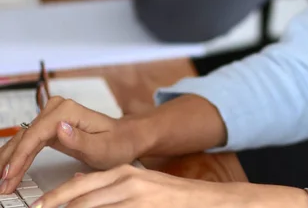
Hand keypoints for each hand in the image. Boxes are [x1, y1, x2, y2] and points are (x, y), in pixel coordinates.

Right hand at [0, 97, 140, 193]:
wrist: (125, 138)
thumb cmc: (117, 142)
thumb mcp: (102, 147)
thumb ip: (79, 139)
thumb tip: (59, 128)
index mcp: (69, 111)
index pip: (36, 134)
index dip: (20, 157)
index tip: (10, 176)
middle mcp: (59, 109)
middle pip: (25, 136)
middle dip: (10, 162)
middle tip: (1, 185)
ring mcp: (54, 116)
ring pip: (23, 139)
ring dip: (10, 161)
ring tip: (1, 182)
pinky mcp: (52, 126)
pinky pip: (29, 142)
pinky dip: (19, 158)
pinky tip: (11, 172)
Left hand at [28, 166, 217, 207]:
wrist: (199, 200)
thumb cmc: (166, 195)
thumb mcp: (136, 180)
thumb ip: (107, 182)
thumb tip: (76, 182)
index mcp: (122, 173)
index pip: (79, 185)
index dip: (54, 198)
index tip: (38, 207)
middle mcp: (126, 184)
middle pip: (81, 201)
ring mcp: (134, 200)